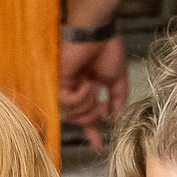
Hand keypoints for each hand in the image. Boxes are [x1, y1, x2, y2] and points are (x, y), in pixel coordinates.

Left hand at [58, 35, 128, 150]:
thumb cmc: (108, 50)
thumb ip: (117, 100)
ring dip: (87, 107)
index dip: (92, 131)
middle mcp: (74, 90)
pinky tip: (87, 84)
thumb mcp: (117, 80)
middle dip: (91, 118)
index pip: (86, 116)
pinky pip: (67, 101)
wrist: (99, 31)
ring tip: (95, 91)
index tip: (98, 144)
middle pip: (77, 119)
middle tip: (102, 106)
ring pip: (70, 113)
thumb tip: (116, 119)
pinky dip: (80, 97)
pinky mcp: (59, 80)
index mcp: (87, 90)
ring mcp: (65, 85)